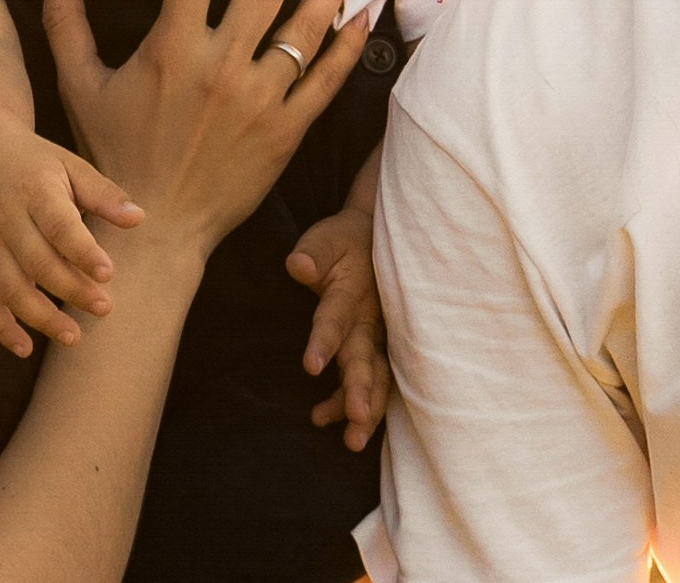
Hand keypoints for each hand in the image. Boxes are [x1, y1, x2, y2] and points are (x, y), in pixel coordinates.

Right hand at [0, 124, 143, 358]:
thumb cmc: (38, 166)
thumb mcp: (72, 167)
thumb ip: (104, 194)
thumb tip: (138, 219)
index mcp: (34, 190)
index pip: (58, 225)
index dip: (82, 252)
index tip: (108, 274)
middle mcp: (5, 218)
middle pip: (36, 261)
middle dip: (70, 289)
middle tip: (105, 308)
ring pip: (9, 287)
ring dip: (40, 317)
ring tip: (74, 337)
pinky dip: (0, 327)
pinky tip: (25, 348)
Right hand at [40, 0, 367, 253]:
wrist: (154, 232)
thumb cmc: (114, 154)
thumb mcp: (80, 84)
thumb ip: (65, 19)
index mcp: (171, 49)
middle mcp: (218, 68)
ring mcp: (257, 101)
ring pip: (305, 29)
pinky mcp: (285, 133)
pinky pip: (325, 81)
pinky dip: (349, 46)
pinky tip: (365, 14)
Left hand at [287, 207, 387, 449]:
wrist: (377, 238)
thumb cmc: (343, 241)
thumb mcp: (326, 238)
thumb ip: (313, 253)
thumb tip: (297, 266)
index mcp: (352, 293)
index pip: (334, 319)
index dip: (323, 341)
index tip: (310, 366)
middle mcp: (371, 321)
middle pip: (364, 358)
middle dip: (360, 390)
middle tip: (355, 418)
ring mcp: (380, 337)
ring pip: (378, 377)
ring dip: (369, 409)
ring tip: (353, 441)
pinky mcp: (382, 347)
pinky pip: (379, 381)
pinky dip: (366, 405)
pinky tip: (340, 426)